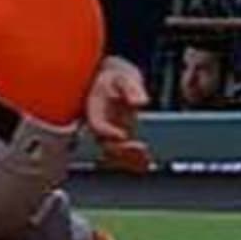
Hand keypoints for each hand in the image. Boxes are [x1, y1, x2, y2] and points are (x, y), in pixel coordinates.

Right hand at [85, 56, 152, 171]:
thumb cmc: (115, 77)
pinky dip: (133, 160)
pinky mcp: (120, 137)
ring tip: (146, 160)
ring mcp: (110, 131)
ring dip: (128, 158)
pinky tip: (146, 163)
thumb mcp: (122, 77)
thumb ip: (131, 88)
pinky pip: (123, 153)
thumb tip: (140, 102)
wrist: (114, 79)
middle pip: (105, 142)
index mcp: (94, 109)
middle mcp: (100, 123)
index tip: (122, 134)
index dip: (107, 132)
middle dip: (121, 149)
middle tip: (139, 148)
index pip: (97, 124)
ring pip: (114, 152)